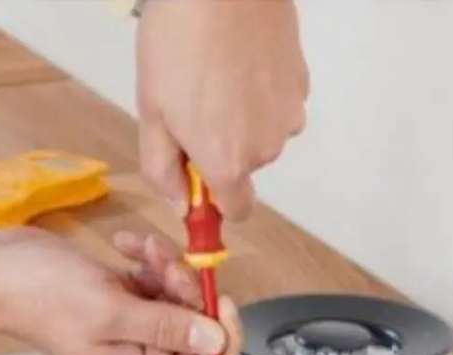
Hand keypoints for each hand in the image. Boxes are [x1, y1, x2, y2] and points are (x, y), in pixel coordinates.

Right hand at [0, 228, 241, 354]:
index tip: (216, 300)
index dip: (221, 338)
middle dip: (189, 292)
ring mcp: (131, 327)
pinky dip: (149, 260)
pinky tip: (126, 246)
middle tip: (166, 268)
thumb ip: (168, 328)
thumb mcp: (112, 312)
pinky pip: (156, 281)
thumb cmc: (42, 297)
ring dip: (168, 268)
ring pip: (179, 300)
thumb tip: (215, 342)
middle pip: (197, 330)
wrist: (0, 273)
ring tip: (142, 251)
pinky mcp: (122, 300)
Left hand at [137, 0, 308, 219]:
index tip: (197, 180)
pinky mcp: (301, 81)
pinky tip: (240, 61)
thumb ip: (163, 171)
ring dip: (242, 119)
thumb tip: (181, 204)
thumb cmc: (177, 44)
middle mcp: (266, 148)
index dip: (214, 200)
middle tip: (193, 106)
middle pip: (244, 168)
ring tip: (217, 76)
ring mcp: (289, 114)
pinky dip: (260, 92)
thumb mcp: (151, 115)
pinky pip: (277, 104)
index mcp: (228, 164)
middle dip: (221, 149)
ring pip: (262, 134)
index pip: (236, 211)